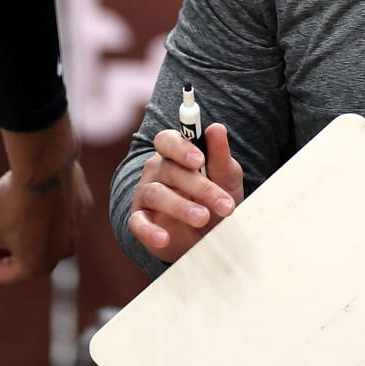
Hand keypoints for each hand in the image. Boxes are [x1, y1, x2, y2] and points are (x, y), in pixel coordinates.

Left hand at [0, 154, 90, 283]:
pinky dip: (39, 209)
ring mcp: (75, 229)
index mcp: (38, 265)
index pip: (1, 273)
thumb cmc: (15, 202)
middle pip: (22, 255)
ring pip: (40, 233)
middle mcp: (62, 252)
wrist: (46, 165)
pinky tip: (24, 194)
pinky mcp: (81, 206)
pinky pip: (56, 213)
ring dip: (18, 228)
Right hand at [125, 123, 242, 261]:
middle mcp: (157, 170)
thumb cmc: (215, 197)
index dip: (181, 148)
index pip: (168, 140)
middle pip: (170, 170)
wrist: (207, 235)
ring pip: (157, 194)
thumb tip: (217, 127)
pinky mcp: (140, 220)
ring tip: (203, 218)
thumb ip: (220, 155)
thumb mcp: (226, 177)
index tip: (200, 160)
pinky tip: (163, 238)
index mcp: (175, 153)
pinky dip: (149, 231)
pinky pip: (138, 223)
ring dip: (181, 207)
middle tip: (224, 204)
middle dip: (199, 187)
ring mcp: (146, 194)